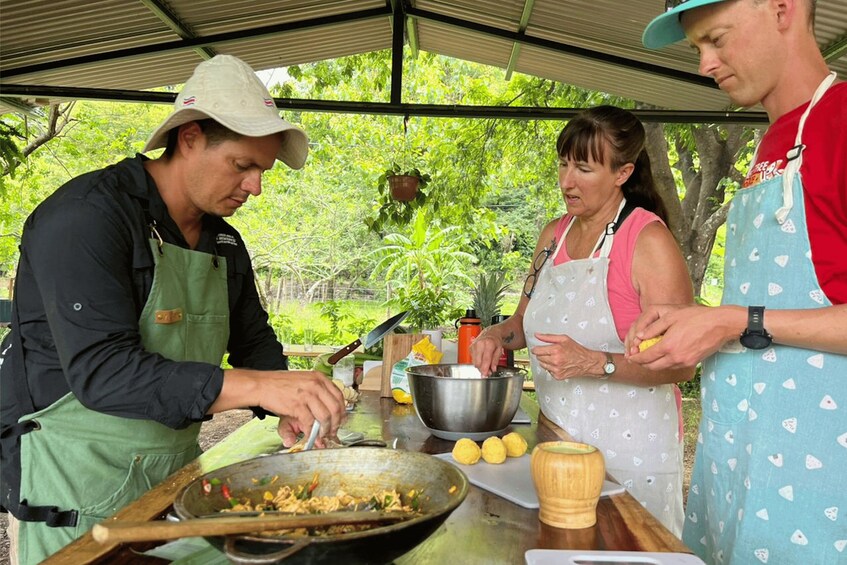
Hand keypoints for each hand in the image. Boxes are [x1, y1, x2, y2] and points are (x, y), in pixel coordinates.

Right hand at [258, 370, 345, 446]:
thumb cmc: (280, 384)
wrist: (262, 385)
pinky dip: (311, 432)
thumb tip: (328, 406)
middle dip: (336, 423)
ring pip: (325, 417)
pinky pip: (310, 422)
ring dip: (325, 430)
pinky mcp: (298, 405)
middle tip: (332, 431)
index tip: (340, 420)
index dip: (342, 411)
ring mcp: (307, 394)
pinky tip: (310, 435)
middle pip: (335, 408)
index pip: (339, 396)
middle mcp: (316, 385)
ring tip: (322, 435)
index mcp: (319, 378)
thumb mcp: (303, 380)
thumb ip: (317, 391)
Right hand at [470, 332, 502, 375]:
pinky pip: (473, 359)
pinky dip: (477, 362)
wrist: (489, 333)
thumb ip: (496, 359)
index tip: (485, 375)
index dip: (485, 368)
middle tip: (488, 372)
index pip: (486, 359)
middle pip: (478, 362)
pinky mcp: (470, 348)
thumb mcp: (499, 349)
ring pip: (474, 362)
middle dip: (482, 369)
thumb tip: (493, 369)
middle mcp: (479, 344)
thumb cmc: (495, 341)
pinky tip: (482, 361)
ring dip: (480, 367)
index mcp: (488, 344)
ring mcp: (473, 346)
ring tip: (486, 366)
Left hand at [532, 333, 601, 379]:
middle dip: (542, 354)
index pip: (537, 351)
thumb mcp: (564, 339)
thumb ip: (548, 337)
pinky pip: (548, 371)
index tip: (537, 349)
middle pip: (538, 358)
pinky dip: (551, 367)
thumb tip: (537, 335)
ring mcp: (556, 370)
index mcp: (556, 350)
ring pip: (542, 365)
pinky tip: (558, 364)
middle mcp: (555, 361)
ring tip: (555, 358)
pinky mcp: (558, 376)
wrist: (586, 362)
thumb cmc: (577, 350)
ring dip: (546, 361)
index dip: (536, 349)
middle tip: (550, 352)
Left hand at [624, 304, 743, 369]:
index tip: (630, 357)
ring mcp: (685, 362)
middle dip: (642, 364)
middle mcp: (676, 357)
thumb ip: (653, 328)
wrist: (721, 324)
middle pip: (652, 367)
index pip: (646, 357)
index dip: (635, 358)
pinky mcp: (693, 363)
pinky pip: (674, 366)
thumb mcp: (671, 316)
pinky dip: (665, 363)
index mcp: (668, 345)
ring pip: (663, 368)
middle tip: (635, 359)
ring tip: (647, 357)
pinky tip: (663, 356)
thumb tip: (639, 336)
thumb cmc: (697, 317)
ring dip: (653, 365)